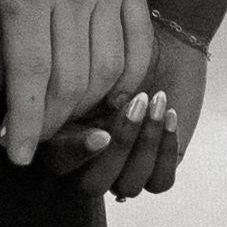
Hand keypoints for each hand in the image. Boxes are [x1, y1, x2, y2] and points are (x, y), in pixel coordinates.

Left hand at [0, 0, 152, 170]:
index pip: (33, 78)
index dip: (27, 125)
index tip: (17, 156)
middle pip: (75, 83)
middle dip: (53, 123)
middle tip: (31, 135)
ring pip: (110, 71)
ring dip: (88, 106)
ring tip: (62, 115)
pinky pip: (140, 43)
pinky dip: (128, 79)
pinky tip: (108, 93)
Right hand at [74, 14, 215, 200]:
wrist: (164, 40)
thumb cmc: (119, 45)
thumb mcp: (91, 63)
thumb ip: (71, 87)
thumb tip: (56, 106)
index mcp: (61, 138)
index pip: (59, 161)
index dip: (78, 152)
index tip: (101, 134)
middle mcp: (90, 161)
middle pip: (93, 186)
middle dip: (119, 147)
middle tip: (136, 102)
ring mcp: (124, 167)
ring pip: (129, 186)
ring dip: (145, 145)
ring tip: (157, 101)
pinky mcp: (157, 168)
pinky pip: (160, 182)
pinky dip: (166, 151)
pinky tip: (170, 114)